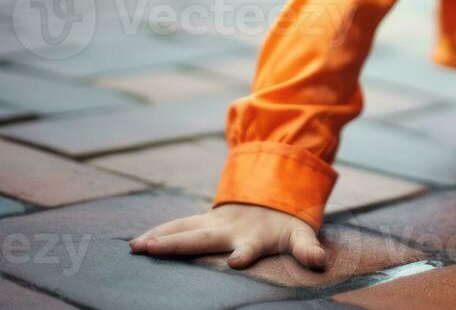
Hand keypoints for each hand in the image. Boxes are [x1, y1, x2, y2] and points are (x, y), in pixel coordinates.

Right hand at [129, 203, 326, 270]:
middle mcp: (230, 229)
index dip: (245, 254)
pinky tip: (136, 243)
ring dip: (161, 238)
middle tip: (151, 249)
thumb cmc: (286, 223)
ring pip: (184, 229)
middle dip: (178, 244)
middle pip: (202, 238)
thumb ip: (308, 248)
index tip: (236, 261)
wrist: (273, 192)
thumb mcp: (301, 234)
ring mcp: (214, 223)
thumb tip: (320, 262)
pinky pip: (177, 227)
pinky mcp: (203, 221)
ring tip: (136, 247)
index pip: (250, 247)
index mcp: (255, 237)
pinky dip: (158, 234)